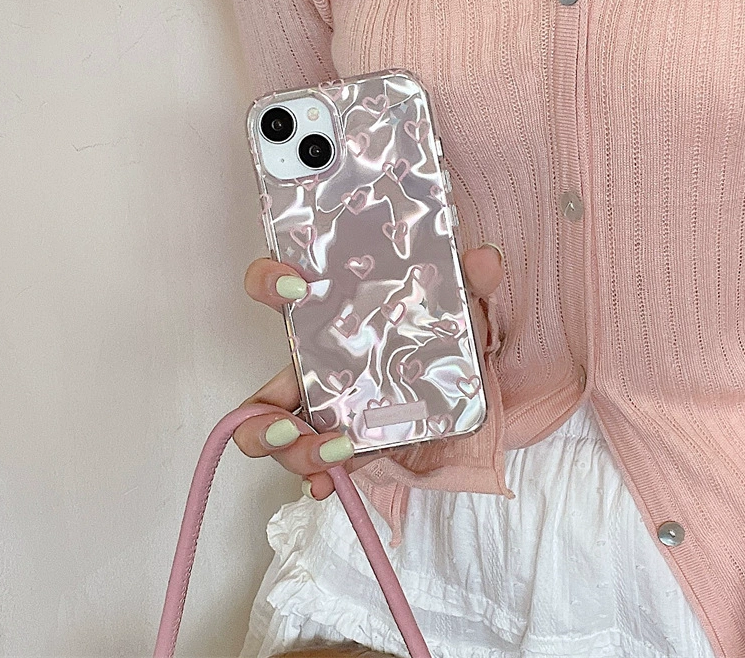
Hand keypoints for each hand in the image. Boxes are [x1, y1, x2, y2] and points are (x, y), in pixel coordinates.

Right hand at [232, 244, 504, 500]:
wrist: (477, 381)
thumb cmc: (449, 330)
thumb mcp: (461, 300)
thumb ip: (471, 277)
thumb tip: (484, 259)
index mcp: (330, 320)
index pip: (278, 290)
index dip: (267, 281)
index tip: (297, 288)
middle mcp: (318, 368)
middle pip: (261, 395)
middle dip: (259, 415)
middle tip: (291, 422)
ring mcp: (331, 410)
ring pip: (281, 438)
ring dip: (293, 452)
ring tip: (334, 452)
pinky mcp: (354, 443)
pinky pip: (320, 466)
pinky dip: (317, 478)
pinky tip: (328, 485)